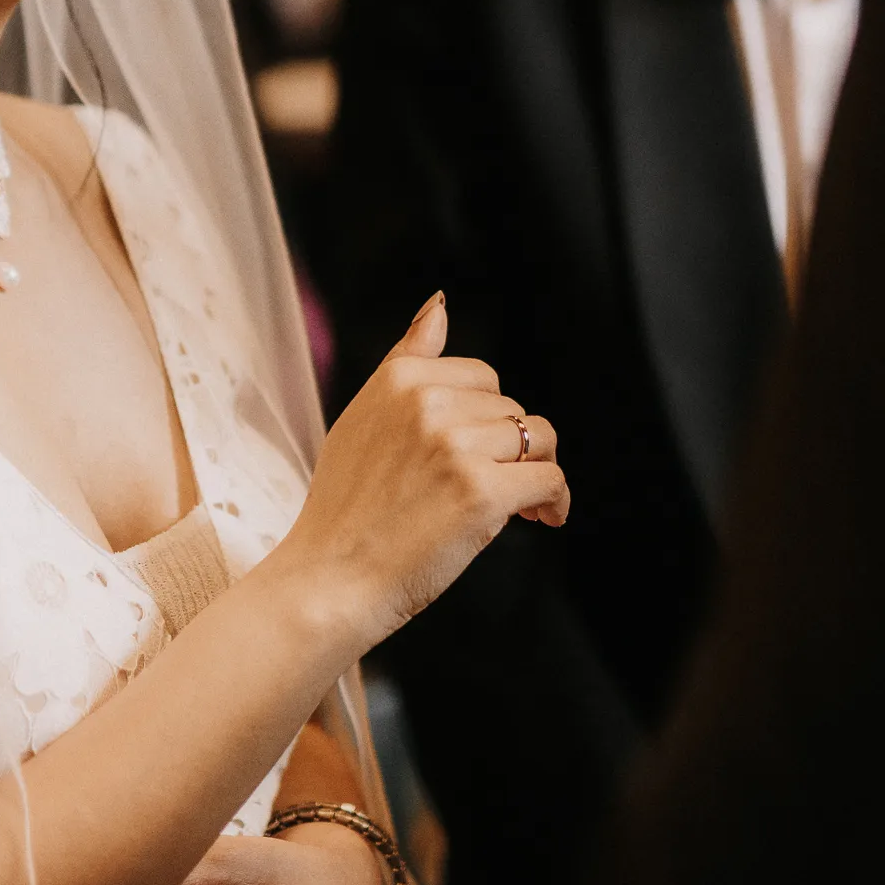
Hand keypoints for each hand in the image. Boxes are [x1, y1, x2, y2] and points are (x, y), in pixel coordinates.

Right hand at [269, 295, 567, 649]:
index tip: (477, 452)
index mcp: (400, 380)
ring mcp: (456, 446)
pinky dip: (556, 500)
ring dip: (534, 472)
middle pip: (512, 409)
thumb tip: (439, 304)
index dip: (486, 419)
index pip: (483, 377)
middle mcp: (428, 404)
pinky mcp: (482, 492)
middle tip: (485, 488)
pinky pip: (549, 478)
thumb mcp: (363, 417)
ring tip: (518, 505)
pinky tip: (543, 518)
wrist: (328, 580)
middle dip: (507, 448)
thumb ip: (407, 359)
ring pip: (538, 439)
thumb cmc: (346, 510)